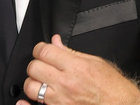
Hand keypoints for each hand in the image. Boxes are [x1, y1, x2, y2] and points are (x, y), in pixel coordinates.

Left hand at [16, 35, 139, 104]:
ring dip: (33, 83)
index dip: (40, 49)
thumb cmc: (114, 88)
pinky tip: (25, 102)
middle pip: (34, 67)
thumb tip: (55, 41)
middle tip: (44, 66)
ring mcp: (62, 100)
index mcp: (76, 67)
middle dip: (37, 64)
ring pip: (31, 87)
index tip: (43, 51)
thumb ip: (71, 52)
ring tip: (42, 82)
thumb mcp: (96, 63)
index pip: (44, 51)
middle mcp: (66, 83)